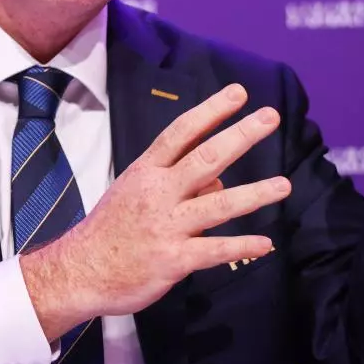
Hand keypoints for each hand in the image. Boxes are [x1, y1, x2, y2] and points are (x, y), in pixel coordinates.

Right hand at [20, 84, 289, 340]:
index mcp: (147, 171)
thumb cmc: (111, 228)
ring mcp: (166, 226)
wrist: (80, 270)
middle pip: (205, 158)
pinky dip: (241, 247)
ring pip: (218, 205)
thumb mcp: (134, 191)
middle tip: (270, 116)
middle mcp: (158, 193)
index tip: (238, 93)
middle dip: (240, 135)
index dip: (211, 111)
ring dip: (254, 194)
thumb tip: (219, 181)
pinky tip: (265, 244)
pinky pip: (214, 250)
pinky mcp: (173, 259)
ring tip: (284, 185)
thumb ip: (176, 181)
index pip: (181, 132)